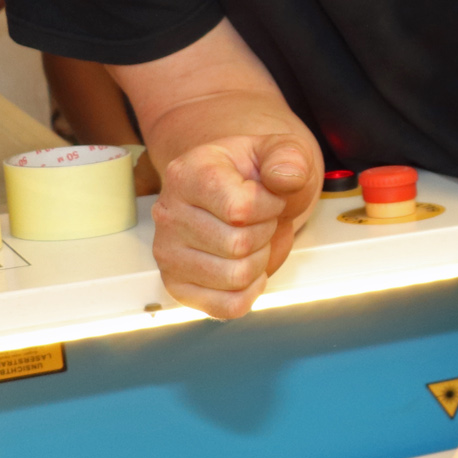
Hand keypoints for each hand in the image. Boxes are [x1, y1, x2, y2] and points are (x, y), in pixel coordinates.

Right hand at [151, 133, 318, 314]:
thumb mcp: (282, 151)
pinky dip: (249, 292)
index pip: (239, 209)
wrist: (246, 190)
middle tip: (259, 218)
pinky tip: (247, 267)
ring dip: (258, 260)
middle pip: (238, 246)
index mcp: (188, 173)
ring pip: (235, 277)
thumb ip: (289, 158)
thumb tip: (285, 178)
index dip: (269, 207)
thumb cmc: (259, 173)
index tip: (269, 196)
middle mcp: (168, 213)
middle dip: (265, 233)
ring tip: (250, 238)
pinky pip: (226, 306)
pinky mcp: (177, 284)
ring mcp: (168, 252)